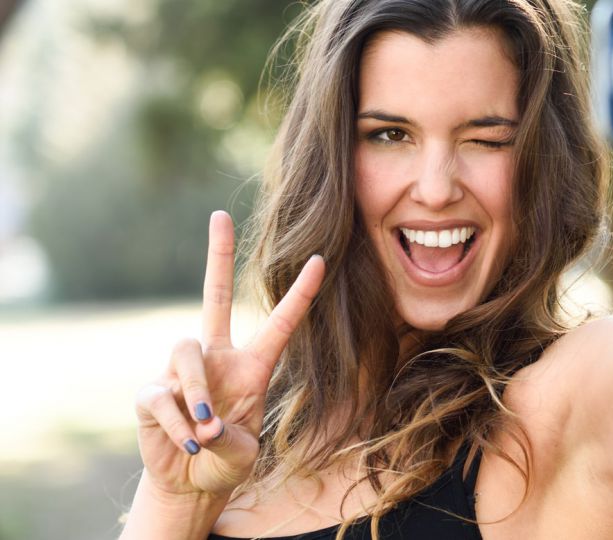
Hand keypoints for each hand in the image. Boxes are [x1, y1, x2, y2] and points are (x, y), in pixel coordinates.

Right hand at [134, 211, 324, 497]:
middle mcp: (218, 358)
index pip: (280, 324)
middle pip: (215, 297)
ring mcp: (182, 372)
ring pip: (187, 354)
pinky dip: (177, 424)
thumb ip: (230, 440)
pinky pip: (163, 395)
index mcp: (253, 367)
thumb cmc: (226, 463)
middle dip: (218, 256)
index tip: (321, 261)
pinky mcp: (153, 392)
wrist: (190, 484)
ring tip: (206, 430)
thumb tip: (205, 422)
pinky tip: (187, 442)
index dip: (300, 295)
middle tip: (220, 215)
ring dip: (198, 392)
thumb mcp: (241, 456)